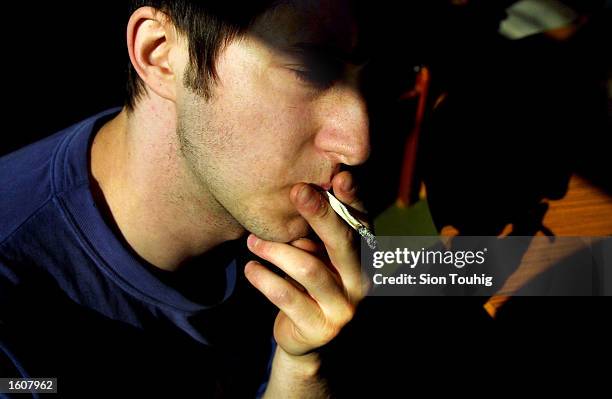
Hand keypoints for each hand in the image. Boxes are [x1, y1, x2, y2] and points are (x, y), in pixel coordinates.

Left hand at [244, 171, 368, 356]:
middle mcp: (360, 281)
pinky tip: (250, 269)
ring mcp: (343, 307)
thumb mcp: (316, 254)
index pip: (362, 223)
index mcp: (362, 257)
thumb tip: (301, 191)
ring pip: (308, 269)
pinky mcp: (320, 328)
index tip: (340, 176)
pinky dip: (264, 278)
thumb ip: (316, 231)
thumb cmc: (309, 282)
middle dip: (320, 214)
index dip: (353, 200)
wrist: (306, 337)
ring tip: (252, 241)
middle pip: (342, 242)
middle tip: (298, 191)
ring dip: (276, 250)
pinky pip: (287, 296)